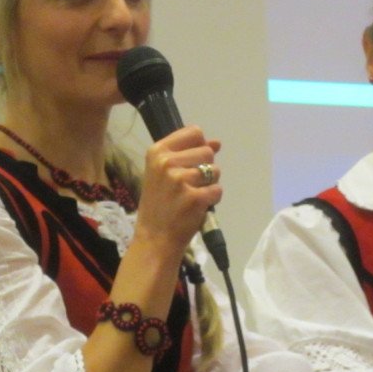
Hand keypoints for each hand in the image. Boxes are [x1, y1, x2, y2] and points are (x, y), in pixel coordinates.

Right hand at [134, 126, 220, 254]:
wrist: (154, 239)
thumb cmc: (159, 205)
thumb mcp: (164, 174)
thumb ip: (188, 154)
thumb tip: (217, 142)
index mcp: (157, 152)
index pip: (194, 133)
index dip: (200, 146)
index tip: (192, 162)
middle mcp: (167, 162)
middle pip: (207, 151)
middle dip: (206, 168)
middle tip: (190, 185)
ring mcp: (180, 180)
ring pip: (215, 170)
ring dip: (210, 184)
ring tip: (192, 196)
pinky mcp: (194, 197)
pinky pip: (218, 190)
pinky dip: (213, 199)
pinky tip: (197, 207)